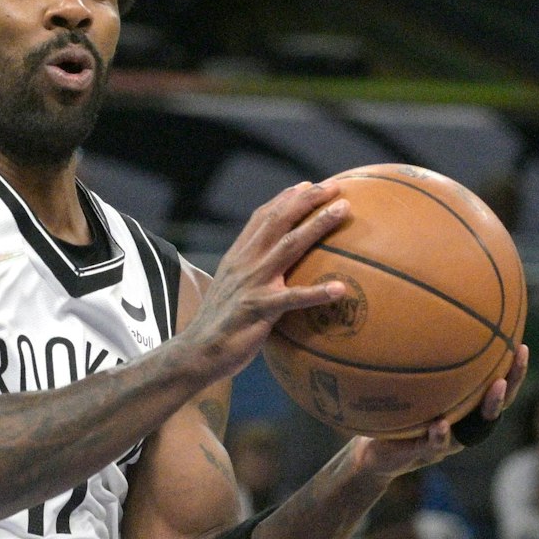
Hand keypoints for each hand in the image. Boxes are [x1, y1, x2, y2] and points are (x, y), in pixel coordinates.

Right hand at [178, 181, 352, 380]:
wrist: (195, 352)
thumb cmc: (218, 327)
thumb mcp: (231, 291)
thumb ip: (249, 276)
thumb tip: (274, 275)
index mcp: (237, 257)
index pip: (262, 218)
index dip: (285, 199)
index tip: (307, 185)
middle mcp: (245, 263)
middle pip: (279, 220)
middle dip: (307, 199)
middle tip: (334, 187)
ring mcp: (252, 283)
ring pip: (289, 246)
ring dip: (317, 225)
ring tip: (343, 211)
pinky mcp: (258, 308)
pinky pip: (293, 298)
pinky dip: (317, 293)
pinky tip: (340, 289)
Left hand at [341, 344, 529, 482]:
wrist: (372, 451)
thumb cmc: (396, 413)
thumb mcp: (409, 387)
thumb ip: (421, 366)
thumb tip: (426, 321)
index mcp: (463, 411)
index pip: (495, 389)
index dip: (512, 371)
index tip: (521, 346)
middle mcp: (462, 427)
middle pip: (496, 407)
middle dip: (511, 382)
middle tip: (518, 358)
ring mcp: (446, 443)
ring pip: (475, 429)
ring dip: (489, 406)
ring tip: (496, 386)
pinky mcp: (422, 453)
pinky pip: (435, 445)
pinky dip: (439, 435)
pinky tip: (440, 423)